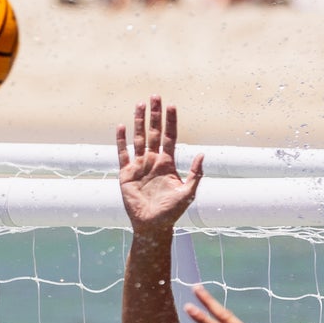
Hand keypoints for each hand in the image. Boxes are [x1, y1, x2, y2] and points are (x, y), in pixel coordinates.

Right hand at [116, 95, 203, 232]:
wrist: (152, 226)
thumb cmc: (171, 213)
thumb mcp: (188, 194)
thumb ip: (195, 174)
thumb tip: (203, 154)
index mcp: (167, 164)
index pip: (170, 137)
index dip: (171, 121)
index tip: (172, 105)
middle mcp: (153, 161)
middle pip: (154, 133)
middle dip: (155, 115)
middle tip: (155, 96)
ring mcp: (139, 166)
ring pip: (139, 138)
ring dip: (139, 122)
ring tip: (139, 105)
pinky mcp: (126, 174)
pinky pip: (123, 154)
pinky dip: (121, 141)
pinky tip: (121, 127)